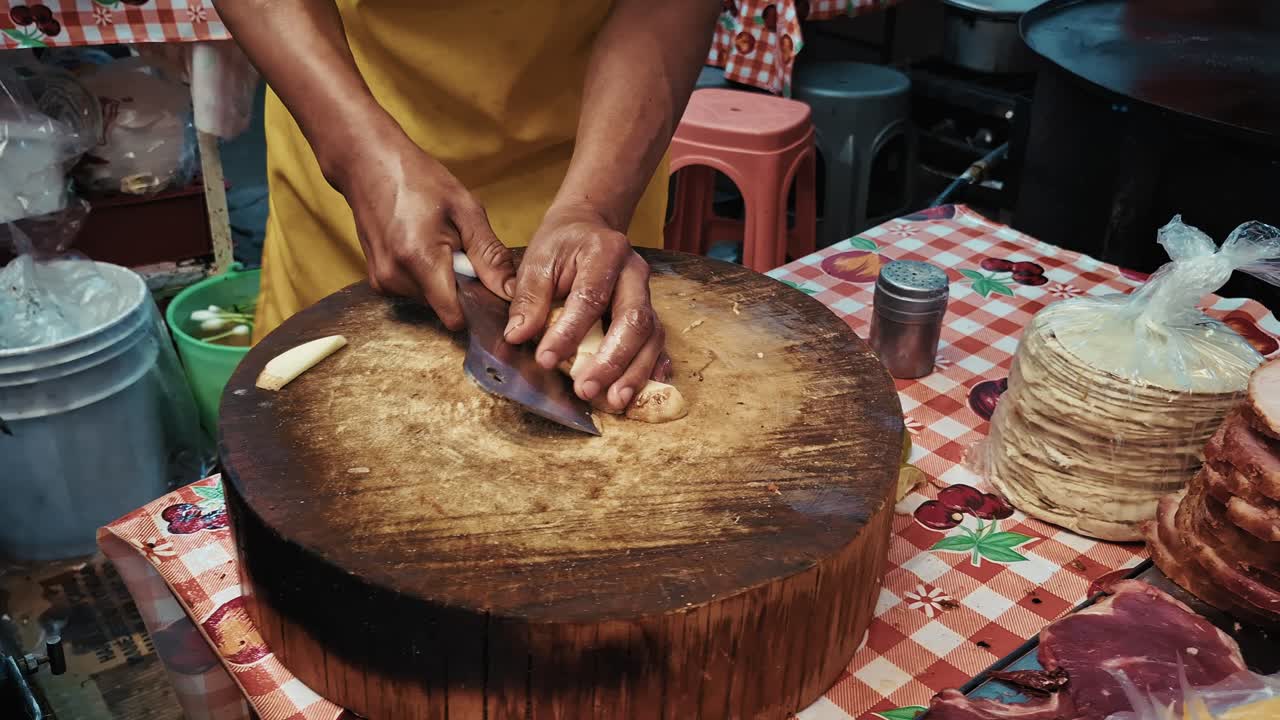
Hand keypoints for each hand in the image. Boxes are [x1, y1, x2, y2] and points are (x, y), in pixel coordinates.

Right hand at [331, 129, 514, 329]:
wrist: (368, 164)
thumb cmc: (419, 179)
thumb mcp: (466, 210)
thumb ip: (490, 256)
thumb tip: (512, 292)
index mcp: (420, 259)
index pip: (455, 318)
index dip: (476, 307)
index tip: (486, 287)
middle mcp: (395, 277)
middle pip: (444, 307)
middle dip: (459, 285)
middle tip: (458, 248)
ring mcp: (382, 281)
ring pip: (430, 300)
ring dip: (442, 279)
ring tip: (437, 242)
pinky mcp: (377, 281)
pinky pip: (414, 292)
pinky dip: (425, 276)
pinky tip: (420, 246)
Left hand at [504, 204, 668, 411]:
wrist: (588, 227)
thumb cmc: (561, 245)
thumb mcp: (537, 261)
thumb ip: (528, 298)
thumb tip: (517, 336)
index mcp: (605, 251)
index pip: (590, 297)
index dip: (569, 332)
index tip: (545, 359)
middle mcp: (634, 272)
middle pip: (633, 320)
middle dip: (611, 360)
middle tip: (586, 389)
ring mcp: (647, 293)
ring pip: (651, 335)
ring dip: (634, 372)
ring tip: (614, 401)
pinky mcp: (651, 311)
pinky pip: (660, 341)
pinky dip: (654, 366)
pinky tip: (646, 389)